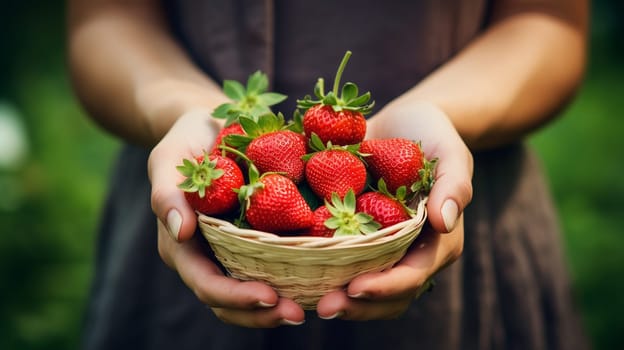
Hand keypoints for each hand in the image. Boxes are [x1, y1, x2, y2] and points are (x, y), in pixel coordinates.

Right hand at [148, 110, 304, 326]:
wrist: (210, 129)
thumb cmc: (187, 142)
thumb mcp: (169, 158)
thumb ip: (167, 192)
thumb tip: (181, 231)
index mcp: (183, 246)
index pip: (206, 283)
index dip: (234, 297)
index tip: (268, 297)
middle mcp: (208, 256)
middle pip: (230, 302)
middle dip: (261, 314)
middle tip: (298, 314)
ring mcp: (232, 251)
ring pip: (252, 292)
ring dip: (278, 306)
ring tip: (309, 307)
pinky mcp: (256, 240)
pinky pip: (272, 265)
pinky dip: (292, 277)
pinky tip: (319, 276)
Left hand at [316, 100, 472, 319]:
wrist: (402, 122)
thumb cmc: (433, 135)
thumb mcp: (451, 152)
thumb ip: (454, 185)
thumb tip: (443, 223)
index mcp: (436, 241)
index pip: (413, 274)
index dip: (387, 287)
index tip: (356, 288)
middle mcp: (407, 252)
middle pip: (386, 296)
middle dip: (357, 306)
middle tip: (325, 308)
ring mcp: (380, 246)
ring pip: (360, 287)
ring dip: (335, 296)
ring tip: (303, 300)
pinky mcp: (355, 235)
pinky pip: (339, 258)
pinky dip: (318, 268)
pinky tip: (289, 268)